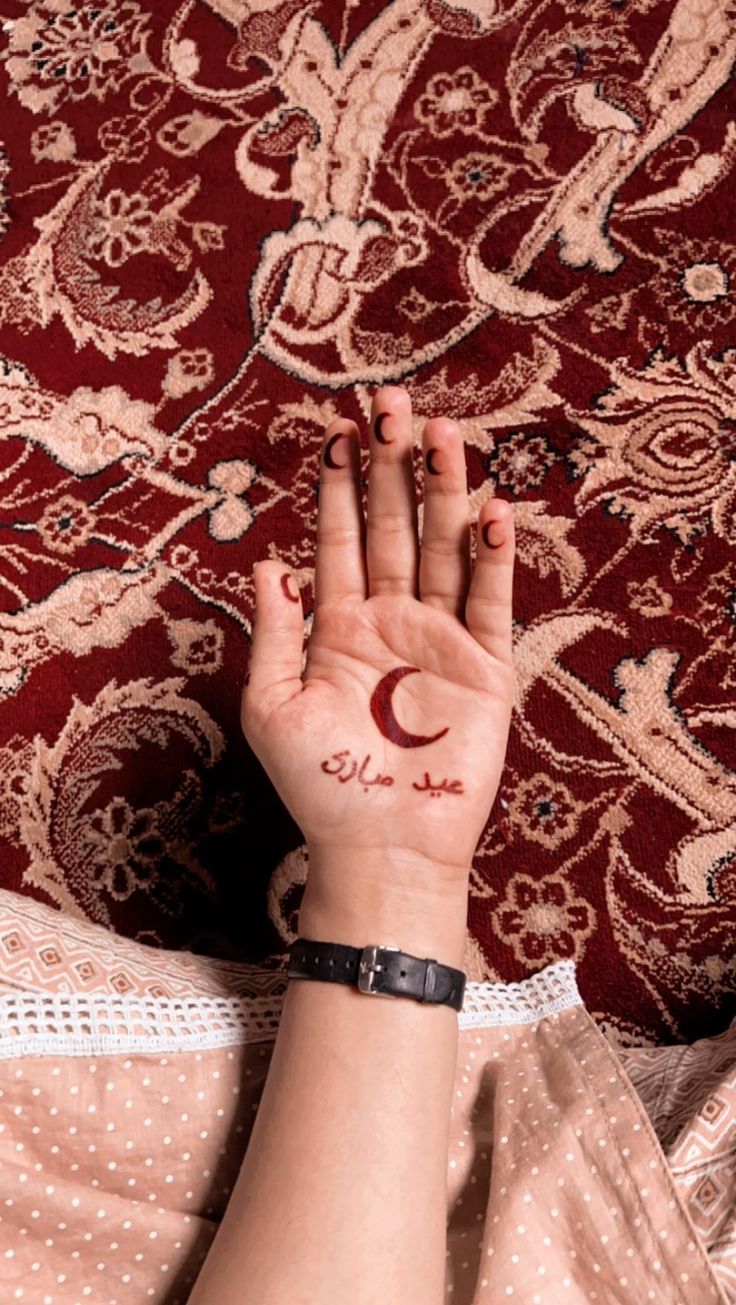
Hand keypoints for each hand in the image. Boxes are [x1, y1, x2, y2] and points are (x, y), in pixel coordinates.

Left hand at [241, 386, 514, 900]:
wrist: (380, 846)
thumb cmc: (318, 784)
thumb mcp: (272, 707)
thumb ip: (274, 633)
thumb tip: (268, 562)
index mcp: (338, 625)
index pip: (342, 540)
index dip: (340, 487)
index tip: (338, 432)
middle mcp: (391, 621)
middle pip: (395, 527)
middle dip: (391, 467)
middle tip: (389, 405)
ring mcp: (440, 640)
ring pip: (444, 549)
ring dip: (444, 492)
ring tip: (441, 434)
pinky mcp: (485, 667)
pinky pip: (489, 601)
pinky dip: (491, 557)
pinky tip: (490, 511)